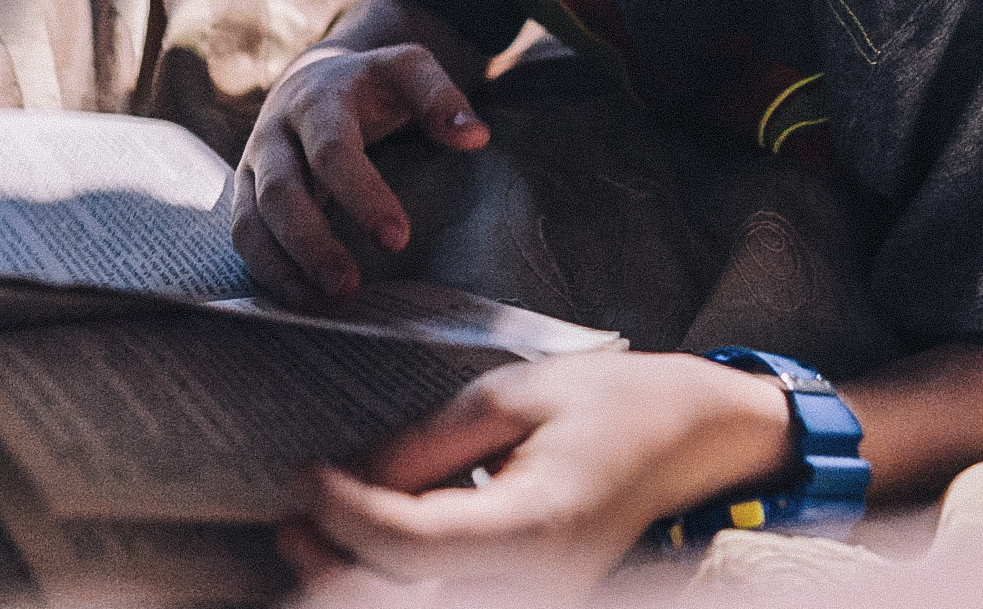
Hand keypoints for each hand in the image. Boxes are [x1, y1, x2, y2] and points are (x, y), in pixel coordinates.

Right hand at [234, 42, 488, 303]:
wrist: (312, 78)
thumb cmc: (369, 84)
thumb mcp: (406, 70)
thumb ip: (440, 97)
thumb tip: (473, 136)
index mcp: (318, 101)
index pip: (332, 150)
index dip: (362, 195)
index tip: (397, 239)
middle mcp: (275, 133)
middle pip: (280, 191)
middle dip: (311, 242)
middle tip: (347, 288)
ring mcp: (253, 165)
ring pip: (252, 218)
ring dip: (283, 265)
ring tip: (322, 303)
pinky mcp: (245, 193)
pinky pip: (245, 235)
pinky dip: (268, 271)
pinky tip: (303, 299)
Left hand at [281, 353, 793, 602]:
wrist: (694, 439)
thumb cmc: (609, 402)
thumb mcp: (512, 395)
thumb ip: (427, 444)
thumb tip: (351, 476)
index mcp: (536, 525)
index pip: (410, 543)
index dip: (342, 510)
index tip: (301, 472)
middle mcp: (539, 585)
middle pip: (405, 598)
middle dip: (332, 566)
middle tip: (288, 517)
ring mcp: (541, 602)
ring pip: (423, 607)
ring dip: (356, 583)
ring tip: (307, 534)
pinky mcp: (535, 600)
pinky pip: (450, 600)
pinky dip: (398, 582)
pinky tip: (361, 549)